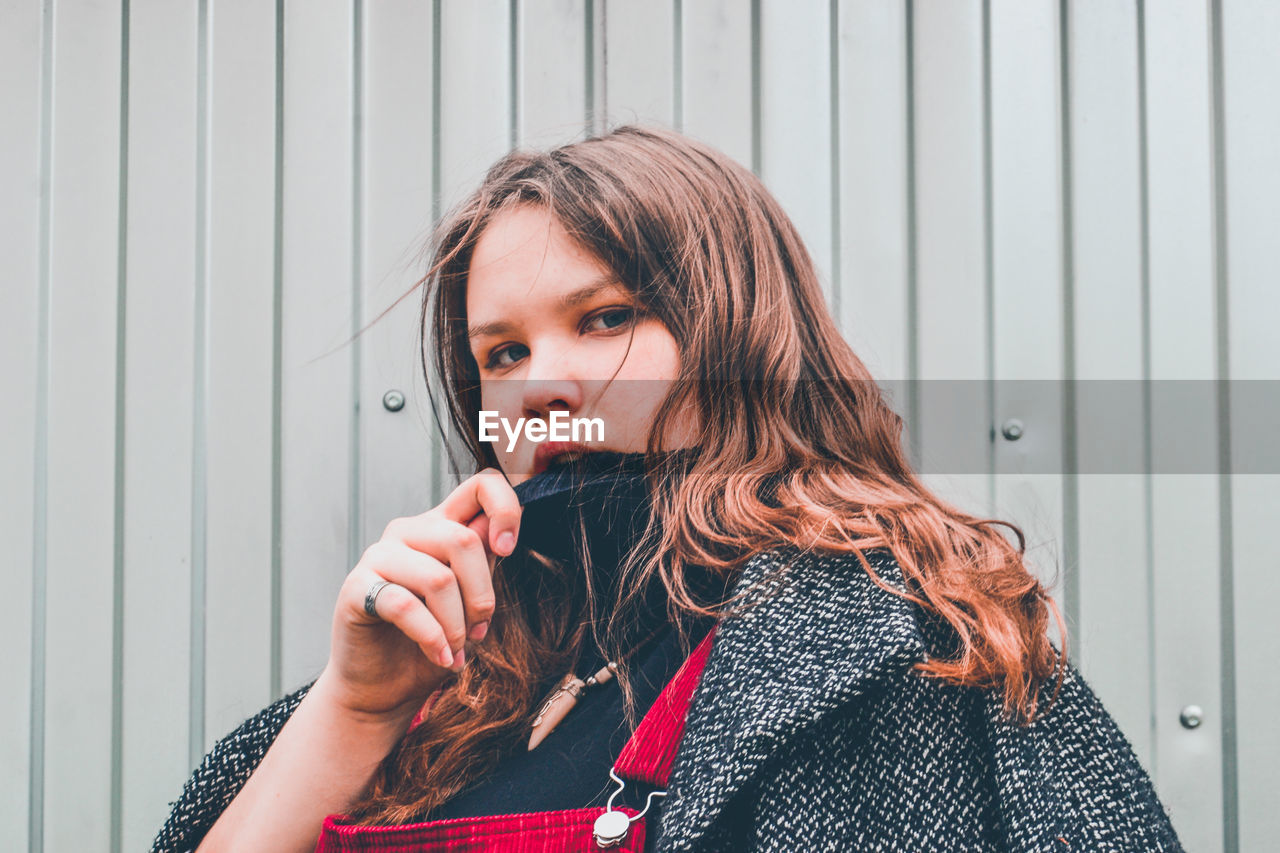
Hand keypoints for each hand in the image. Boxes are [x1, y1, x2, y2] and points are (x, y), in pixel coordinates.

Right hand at [316, 468, 520, 720]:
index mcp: (441, 527)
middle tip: (479, 632)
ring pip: (438, 578)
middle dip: (481, 597)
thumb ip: (482, 565)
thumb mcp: (469, 603)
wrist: (384, 689)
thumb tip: (500, 538)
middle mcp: (408, 532)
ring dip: (457, 626)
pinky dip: (432, 638)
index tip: (507, 550)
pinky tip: (439, 657)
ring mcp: (379, 557)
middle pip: (463, 541)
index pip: (480, 486)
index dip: (505, 509)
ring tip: (457, 653)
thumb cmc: (432, 643)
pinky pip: (406, 605)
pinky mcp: (358, 589)